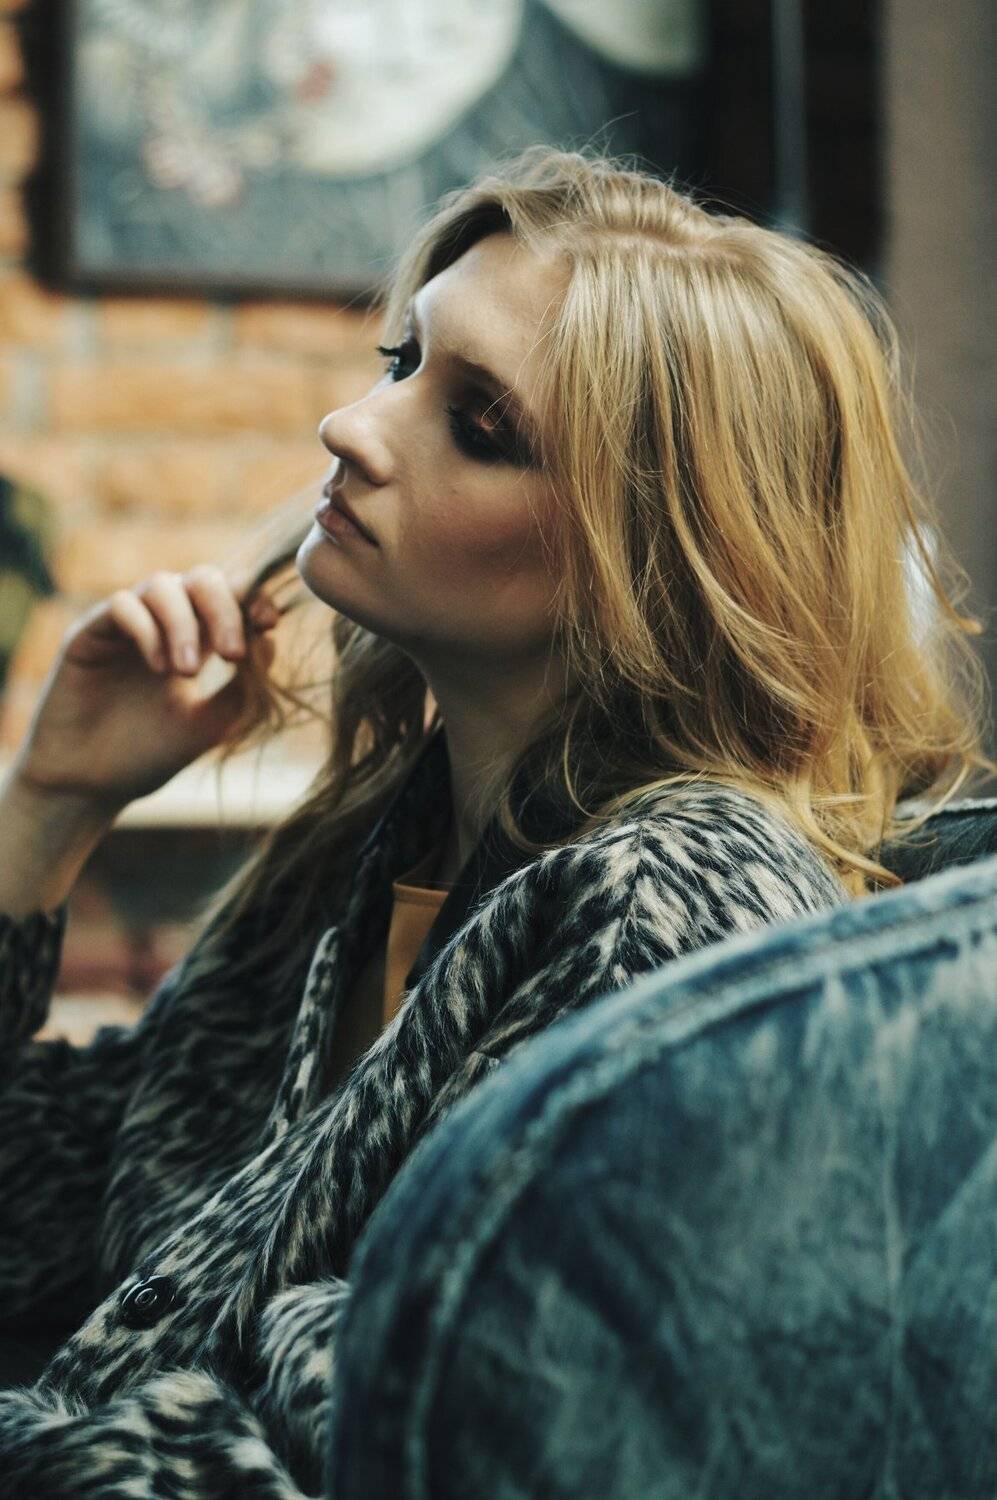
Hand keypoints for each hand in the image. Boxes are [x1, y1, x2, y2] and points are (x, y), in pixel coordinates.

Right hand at [10, 566, 281, 811]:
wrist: (90, 787)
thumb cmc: (149, 755)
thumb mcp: (211, 725)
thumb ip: (243, 688)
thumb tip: (269, 641)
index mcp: (196, 640)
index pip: (230, 595)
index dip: (253, 597)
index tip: (269, 622)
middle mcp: (161, 625)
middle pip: (202, 579)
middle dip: (224, 608)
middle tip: (232, 654)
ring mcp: (125, 626)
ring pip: (163, 585)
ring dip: (185, 623)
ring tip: (188, 672)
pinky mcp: (89, 634)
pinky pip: (122, 605)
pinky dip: (147, 630)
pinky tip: (159, 669)